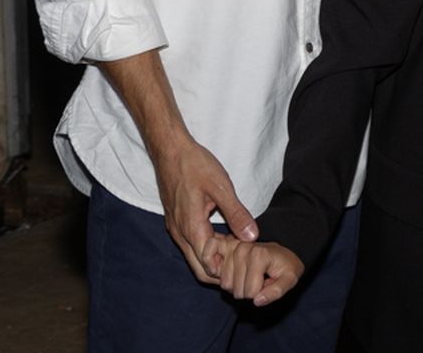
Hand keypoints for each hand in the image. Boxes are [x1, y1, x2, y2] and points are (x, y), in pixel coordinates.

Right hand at [152, 135, 256, 282]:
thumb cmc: (195, 166)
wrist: (170, 151)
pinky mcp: (177, 223)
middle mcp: (180, 234)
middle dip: (221, 271)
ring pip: (194, 257)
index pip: (208, 265)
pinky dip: (208, 248)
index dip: (228, 268)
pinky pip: (191, 245)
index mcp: (191, 228)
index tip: (246, 262)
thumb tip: (252, 236)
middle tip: (244, 263)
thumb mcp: (221, 188)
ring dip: (214, 259)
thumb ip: (236, 214)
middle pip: (199, 268)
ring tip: (238, 251)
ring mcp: (176, 229)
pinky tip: (225, 239)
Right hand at [214, 237, 304, 305]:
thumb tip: (257, 301)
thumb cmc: (286, 266)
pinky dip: (212, 266)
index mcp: (259, 255)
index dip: (260, 294)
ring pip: (225, 284)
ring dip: (235, 285)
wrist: (281, 254)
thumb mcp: (290, 280)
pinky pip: (208, 255)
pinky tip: (224, 270)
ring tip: (248, 274)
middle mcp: (243, 249)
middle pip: (236, 290)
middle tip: (259, 279)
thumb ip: (277, 291)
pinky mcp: (223, 245)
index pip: (251, 293)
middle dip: (247, 291)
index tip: (268, 282)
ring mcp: (232, 246)